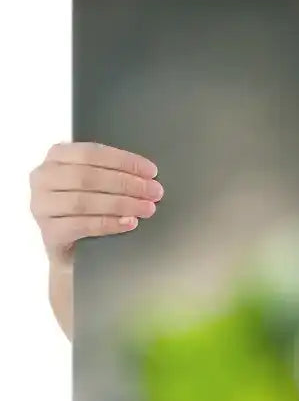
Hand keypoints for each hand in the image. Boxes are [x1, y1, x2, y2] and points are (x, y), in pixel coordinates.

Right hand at [29, 141, 161, 267]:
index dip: (125, 161)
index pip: (92, 153)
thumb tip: (148, 177)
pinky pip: (81, 225)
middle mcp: (43, 178)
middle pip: (88, 177)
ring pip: (84, 202)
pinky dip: (109, 223)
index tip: (151, 171)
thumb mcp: (98, 183)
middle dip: (127, 184)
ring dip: (121, 204)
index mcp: (57, 157)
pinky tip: (129, 223)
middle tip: (154, 191)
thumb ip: (114, 173)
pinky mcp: (49, 232)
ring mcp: (42, 206)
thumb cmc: (89, 206)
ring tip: (147, 208)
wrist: (72, 247)